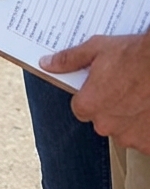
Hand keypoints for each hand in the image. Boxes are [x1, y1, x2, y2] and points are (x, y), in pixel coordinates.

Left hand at [40, 31, 149, 151]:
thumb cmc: (134, 56)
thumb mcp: (95, 49)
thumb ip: (69, 60)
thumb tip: (48, 64)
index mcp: (90, 105)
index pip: (80, 108)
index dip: (89, 96)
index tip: (100, 86)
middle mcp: (108, 125)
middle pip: (102, 120)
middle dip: (110, 107)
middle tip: (123, 87)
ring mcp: (132, 137)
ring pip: (124, 131)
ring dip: (129, 118)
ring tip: (139, 96)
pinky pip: (144, 139)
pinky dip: (145, 127)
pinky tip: (148, 108)